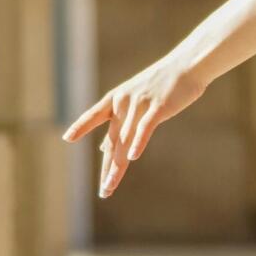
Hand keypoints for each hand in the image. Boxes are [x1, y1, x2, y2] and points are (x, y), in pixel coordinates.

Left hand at [62, 54, 208, 197]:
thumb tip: (102, 147)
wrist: (188, 65)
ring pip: (125, 140)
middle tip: (104, 190)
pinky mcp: (158, 107)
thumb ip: (120, 124)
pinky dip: (138, 142)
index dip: (81, 126)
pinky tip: (133, 157)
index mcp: (117, 98)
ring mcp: (140, 104)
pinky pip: (145, 128)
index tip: (67, 137)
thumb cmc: (165, 84)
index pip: (94, 115)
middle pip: (113, 140)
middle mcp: (124, 102)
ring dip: (118, 166)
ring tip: (110, 185)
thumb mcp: (137, 102)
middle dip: (107, 168)